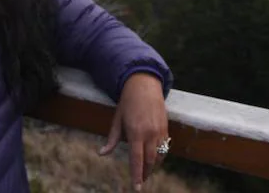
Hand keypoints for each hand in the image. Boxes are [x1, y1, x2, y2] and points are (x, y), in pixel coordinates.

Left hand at [99, 73, 168, 190]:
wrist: (144, 84)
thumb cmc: (127, 102)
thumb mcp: (117, 119)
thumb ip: (112, 139)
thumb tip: (102, 154)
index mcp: (135, 132)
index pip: (136, 159)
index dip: (136, 175)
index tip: (136, 187)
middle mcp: (149, 133)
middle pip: (150, 161)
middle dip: (145, 174)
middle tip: (140, 182)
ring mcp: (160, 131)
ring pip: (159, 156)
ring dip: (153, 167)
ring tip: (146, 172)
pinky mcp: (166, 128)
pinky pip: (165, 148)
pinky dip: (160, 156)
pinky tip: (154, 159)